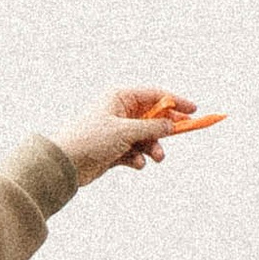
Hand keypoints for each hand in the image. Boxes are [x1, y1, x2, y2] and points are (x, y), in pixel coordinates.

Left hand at [54, 89, 203, 184]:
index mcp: (120, 97)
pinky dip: (139, 158)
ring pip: (146, 137)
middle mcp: (119, 111)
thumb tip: (172, 125)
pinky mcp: (114, 150)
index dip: (175, 101)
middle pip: (153, 116)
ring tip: (156, 157)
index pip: (155, 95)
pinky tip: (135, 164)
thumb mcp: (126, 131)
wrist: (65, 164)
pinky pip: (136, 152)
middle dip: (166, 128)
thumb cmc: (90, 139)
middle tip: (183, 133)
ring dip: (154, 147)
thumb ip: (152, 128)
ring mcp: (117, 131)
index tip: (194, 110)